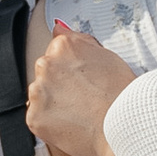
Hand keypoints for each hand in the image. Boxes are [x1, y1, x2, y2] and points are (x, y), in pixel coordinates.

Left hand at [24, 21, 137, 155]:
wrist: (122, 127)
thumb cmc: (121, 94)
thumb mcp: (107, 56)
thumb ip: (79, 40)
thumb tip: (59, 28)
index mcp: (63, 46)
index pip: (57, 52)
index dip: (73, 68)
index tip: (84, 79)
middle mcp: (46, 65)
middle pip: (47, 72)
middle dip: (61, 83)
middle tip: (85, 97)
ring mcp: (38, 92)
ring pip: (41, 94)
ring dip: (54, 102)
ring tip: (81, 112)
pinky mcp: (34, 116)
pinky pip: (38, 117)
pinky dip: (51, 122)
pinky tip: (72, 124)